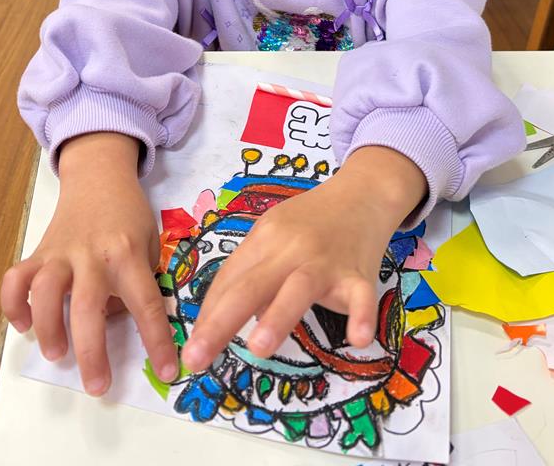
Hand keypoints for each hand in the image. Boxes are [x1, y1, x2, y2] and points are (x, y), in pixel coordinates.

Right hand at [0, 132, 176, 395]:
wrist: (99, 176)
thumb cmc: (129, 217)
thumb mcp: (149, 243)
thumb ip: (139, 282)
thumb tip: (119, 324)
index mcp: (128, 254)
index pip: (146, 303)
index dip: (157, 341)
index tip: (167, 371)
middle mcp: (93, 255)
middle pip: (87, 307)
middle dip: (91, 352)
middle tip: (97, 385)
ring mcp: (62, 252)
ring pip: (45, 292)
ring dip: (47, 327)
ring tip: (56, 353)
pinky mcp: (38, 251)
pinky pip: (16, 279)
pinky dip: (13, 304)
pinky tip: (22, 323)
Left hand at [181, 146, 426, 371]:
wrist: (363, 194)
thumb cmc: (312, 221)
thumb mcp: (276, 234)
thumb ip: (254, 272)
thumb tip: (226, 318)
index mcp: (265, 238)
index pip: (229, 279)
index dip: (208, 314)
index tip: (191, 350)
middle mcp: (290, 248)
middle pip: (251, 285)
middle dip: (220, 322)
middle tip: (195, 359)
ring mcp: (325, 261)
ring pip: (298, 288)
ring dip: (277, 317)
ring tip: (258, 349)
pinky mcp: (359, 273)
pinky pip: (361, 296)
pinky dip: (361, 316)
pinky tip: (359, 340)